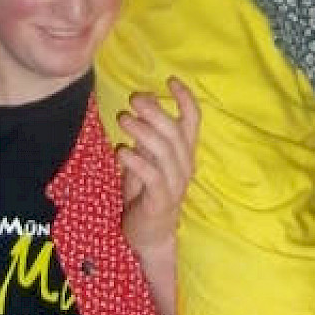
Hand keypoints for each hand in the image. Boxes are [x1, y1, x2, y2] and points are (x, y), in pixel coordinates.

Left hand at [119, 79, 199, 253]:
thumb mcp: (147, 158)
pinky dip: (136, 161)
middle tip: (134, 99)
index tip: (171, 80)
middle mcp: (185, 164)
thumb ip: (146, 135)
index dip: (185, 98)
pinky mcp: (161, 198)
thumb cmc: (147, 192)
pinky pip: (151, 175)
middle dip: (156, 112)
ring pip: (164, 150)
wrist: (151, 234)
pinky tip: (121, 151)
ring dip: (143, 132)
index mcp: (184, 152)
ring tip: (123, 119)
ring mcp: (175, 182)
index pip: (193, 120)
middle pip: (176, 132)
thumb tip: (141, 102)